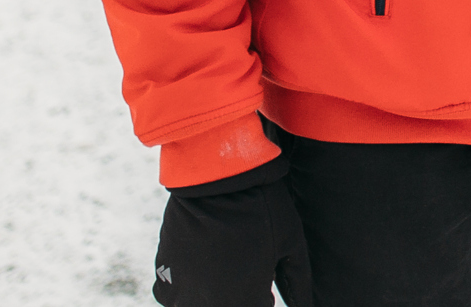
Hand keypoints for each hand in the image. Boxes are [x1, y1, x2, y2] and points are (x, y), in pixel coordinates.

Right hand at [151, 160, 310, 306]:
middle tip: (244, 263)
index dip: (263, 297)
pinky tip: (200, 261)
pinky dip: (184, 286)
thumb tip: (308, 304)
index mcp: (244, 302)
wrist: (216, 177)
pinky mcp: (162, 273)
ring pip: (196, 305)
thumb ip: (298, 281)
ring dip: (210, 293)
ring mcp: (181, 292)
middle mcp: (208, 304)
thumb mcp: (291, 243)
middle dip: (239, 295)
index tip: (265, 280)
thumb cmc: (261, 207)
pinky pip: (171, 295)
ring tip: (223, 260)